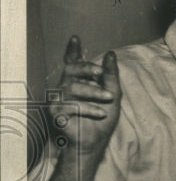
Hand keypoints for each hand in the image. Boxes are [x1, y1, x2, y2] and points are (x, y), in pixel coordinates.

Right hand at [49, 36, 120, 154]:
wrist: (95, 143)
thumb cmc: (102, 120)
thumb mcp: (113, 95)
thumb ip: (111, 76)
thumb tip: (110, 54)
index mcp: (78, 82)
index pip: (72, 63)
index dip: (72, 50)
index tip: (75, 38)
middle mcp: (65, 88)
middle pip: (70, 70)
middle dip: (86, 68)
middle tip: (101, 73)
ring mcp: (58, 100)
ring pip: (72, 87)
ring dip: (93, 92)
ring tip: (109, 99)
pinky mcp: (56, 113)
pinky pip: (70, 105)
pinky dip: (88, 108)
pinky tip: (100, 113)